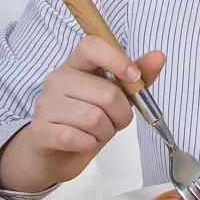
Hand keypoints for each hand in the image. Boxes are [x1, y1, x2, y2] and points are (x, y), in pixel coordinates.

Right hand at [0, 34, 165, 191]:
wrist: (56, 154)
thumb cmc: (88, 120)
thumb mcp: (117, 96)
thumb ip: (138, 76)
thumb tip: (159, 56)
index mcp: (76, 64)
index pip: (91, 46)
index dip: (117, 59)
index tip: (134, 77)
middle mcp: (57, 79)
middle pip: (106, 93)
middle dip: (121, 114)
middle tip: (114, 121)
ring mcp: (46, 104)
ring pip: (94, 118)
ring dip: (105, 132)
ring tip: (97, 132)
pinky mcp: (40, 130)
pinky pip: (76, 137)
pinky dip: (89, 144)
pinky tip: (84, 142)